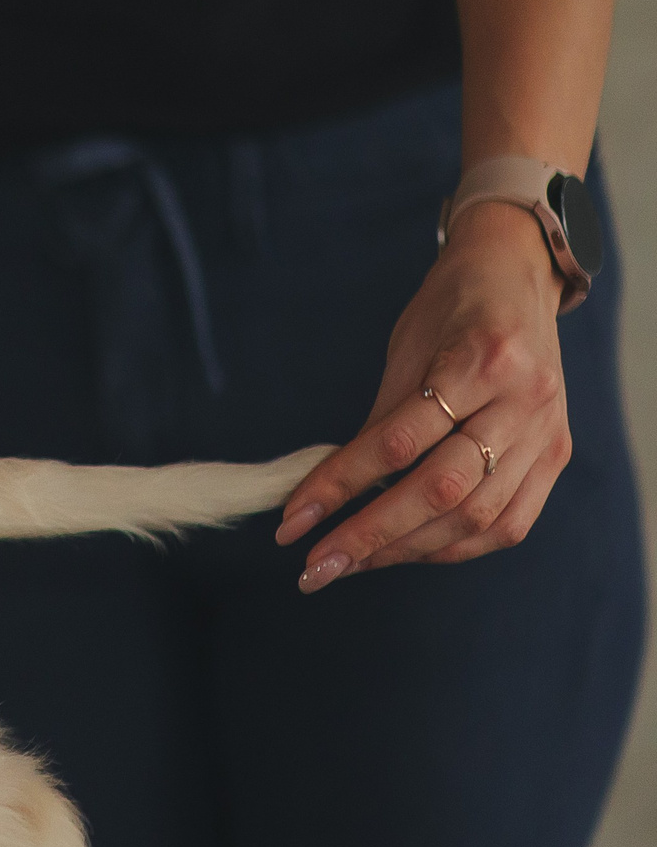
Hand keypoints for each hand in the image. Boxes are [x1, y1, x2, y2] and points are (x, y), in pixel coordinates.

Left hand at [275, 203, 568, 589]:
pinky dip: (453, 545)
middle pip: (441, 490)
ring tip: (349, 564)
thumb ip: (379, 424)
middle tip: (314, 568)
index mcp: (481, 359)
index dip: (339, 486)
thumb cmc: (450, 309)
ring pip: (476, 516)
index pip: (397, 441)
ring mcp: (546, 432)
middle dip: (370, 537)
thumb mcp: (405, 349)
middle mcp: (523, 401)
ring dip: (405, 550)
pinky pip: (509, 523)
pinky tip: (408, 553)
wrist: (517, 277)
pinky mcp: (556, 455)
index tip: (291, 522)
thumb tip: (330, 494)